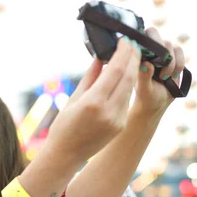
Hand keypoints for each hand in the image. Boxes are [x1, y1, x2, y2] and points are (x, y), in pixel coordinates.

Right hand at [45, 36, 140, 168]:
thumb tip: (102, 57)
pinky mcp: (121, 125)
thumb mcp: (73, 99)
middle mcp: (109, 111)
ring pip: (129, 89)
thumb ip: (90, 77)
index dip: (124, 53)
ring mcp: (117, 119)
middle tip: (133, 44)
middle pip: (128, 78)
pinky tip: (123, 78)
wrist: (66, 155)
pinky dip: (126, 87)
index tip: (126, 41)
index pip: (116, 71)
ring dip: (131, 71)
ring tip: (129, 57)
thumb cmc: (63, 126)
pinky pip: (126, 101)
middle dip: (133, 59)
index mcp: (93, 102)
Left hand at [133, 27, 185, 116]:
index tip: (152, 57)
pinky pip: (180, 51)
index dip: (147, 41)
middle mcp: (148, 50)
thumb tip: (147, 63)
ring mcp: (162, 52)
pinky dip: (179, 64)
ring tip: (164, 77)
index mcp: (136, 55)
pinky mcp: (174, 56)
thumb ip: (144, 76)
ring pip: (171, 45)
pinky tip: (172, 76)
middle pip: (156, 34)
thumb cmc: (146, 96)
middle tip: (161, 69)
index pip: (140, 36)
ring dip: (171, 62)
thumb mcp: (144, 88)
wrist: (158, 102)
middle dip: (162, 52)